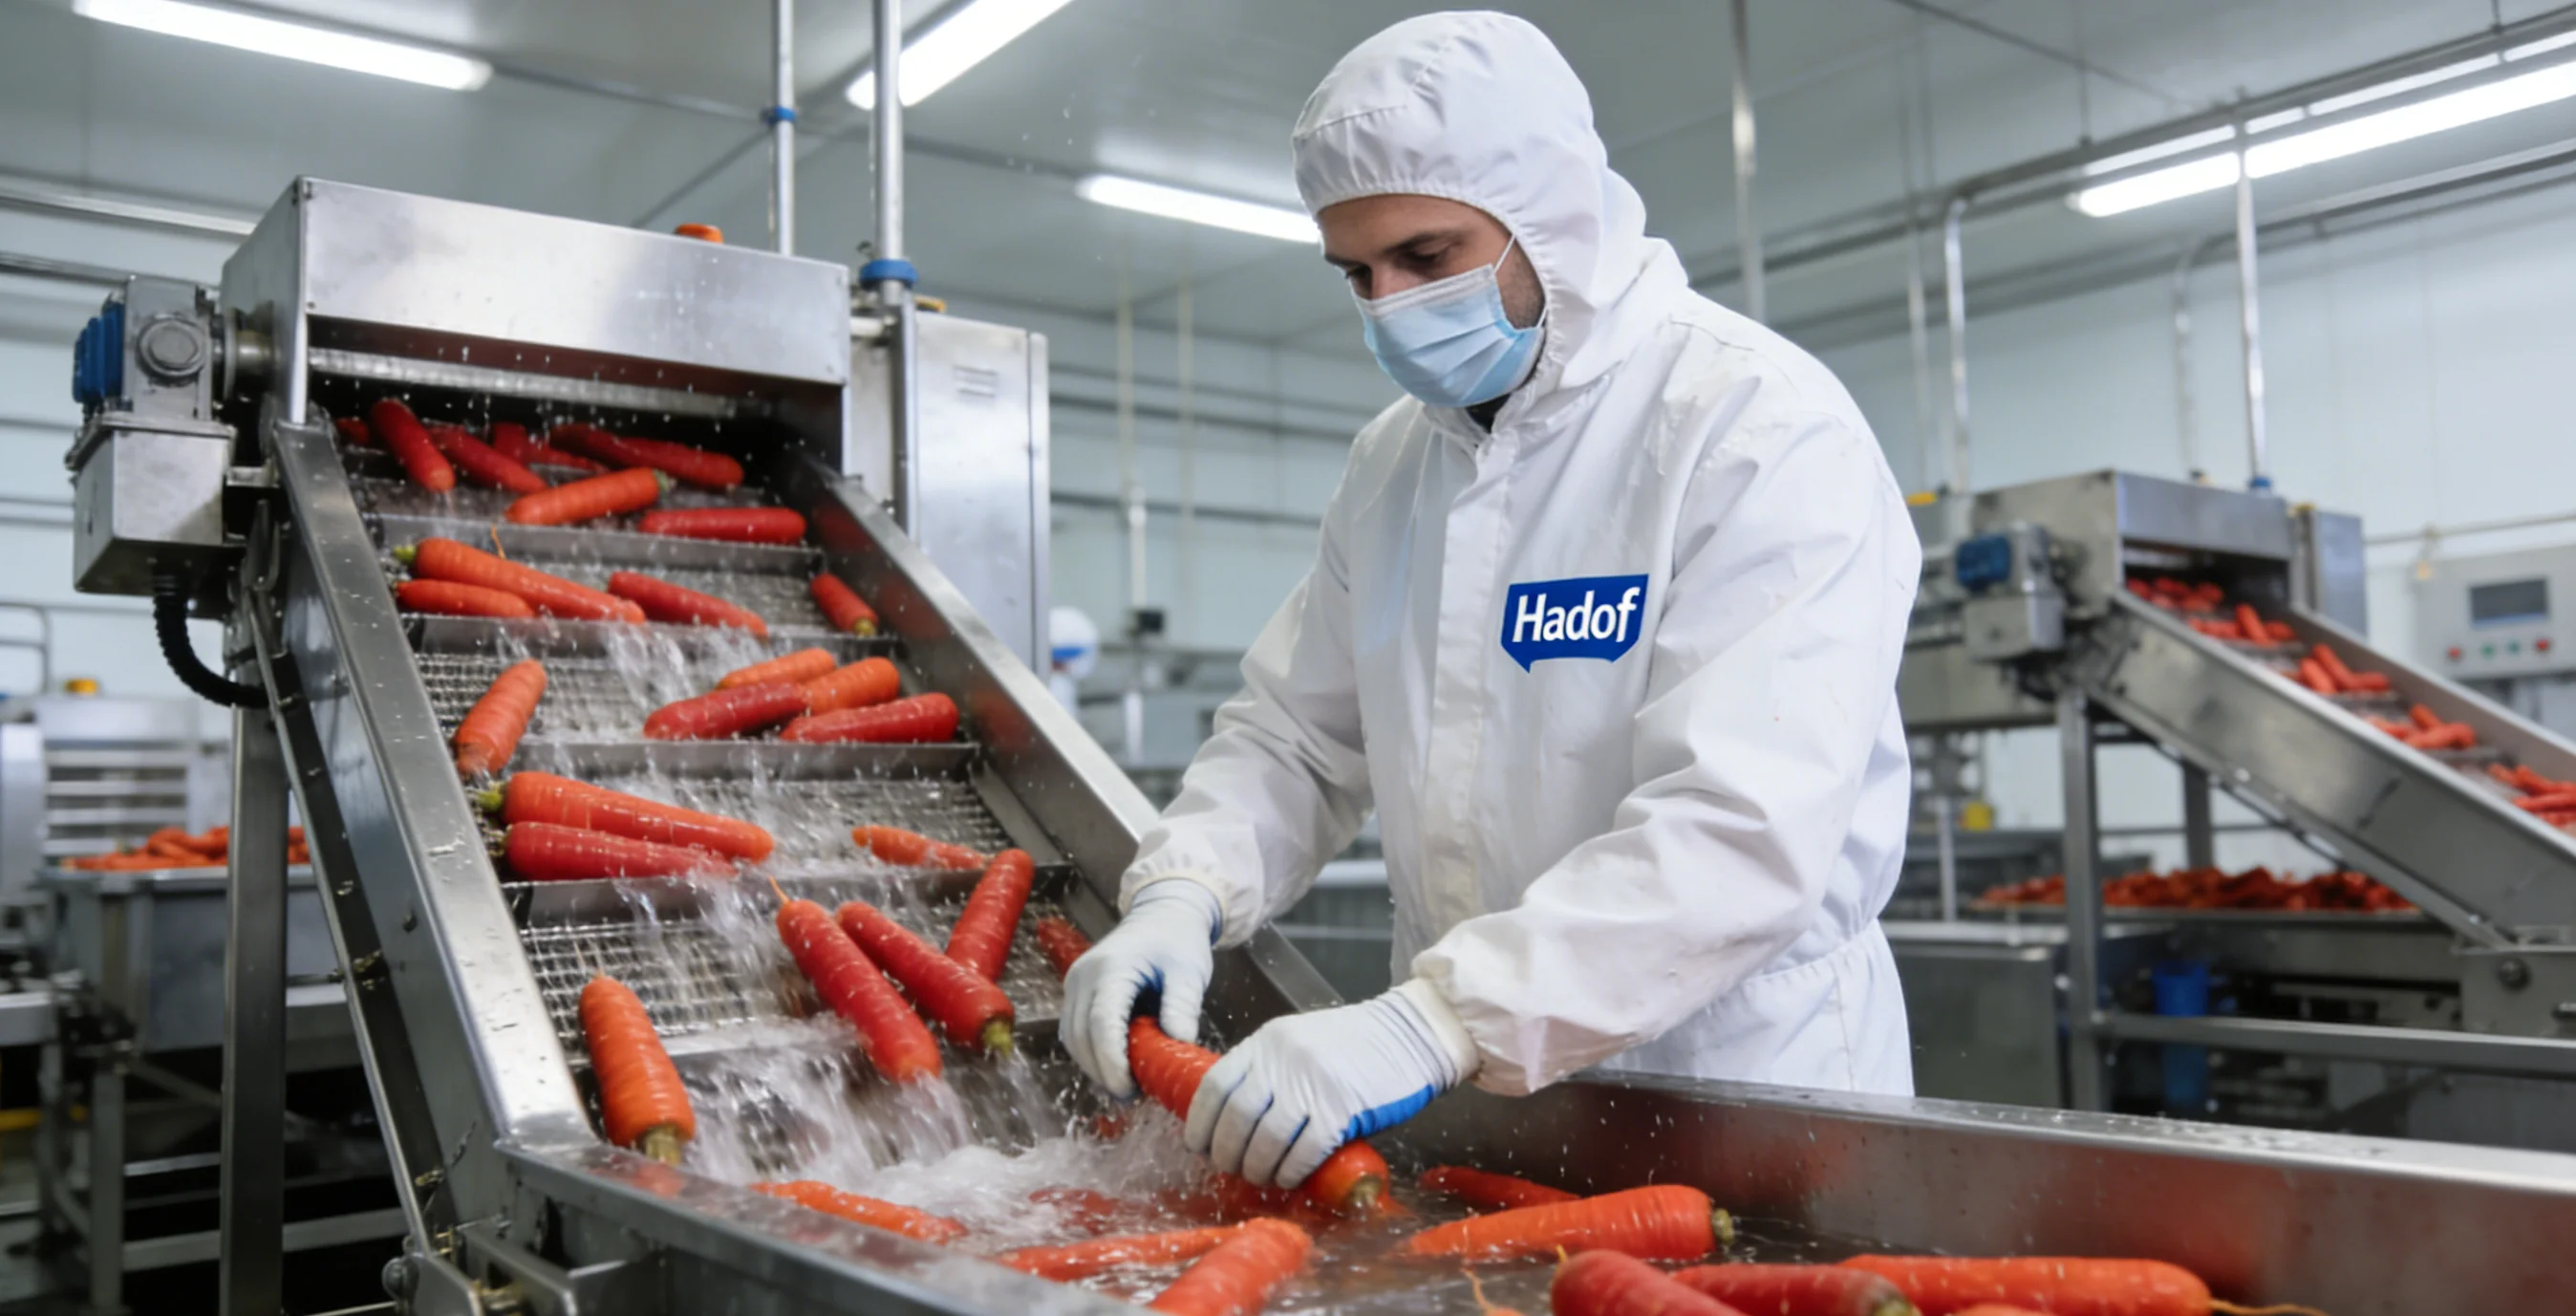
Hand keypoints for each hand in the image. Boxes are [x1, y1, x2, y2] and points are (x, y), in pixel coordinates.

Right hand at [1062, 879, 1221, 1099]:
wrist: (1161, 914)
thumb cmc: (1177, 940)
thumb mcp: (1189, 971)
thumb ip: (1182, 1006)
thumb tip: (1178, 1044)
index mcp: (1111, 967)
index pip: (1101, 1023)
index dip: (1111, 1062)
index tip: (1129, 1090)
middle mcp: (1083, 975)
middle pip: (1080, 1036)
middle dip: (1103, 1072)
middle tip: (1135, 1096)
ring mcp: (1075, 983)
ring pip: (1072, 1038)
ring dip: (1095, 1066)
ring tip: (1130, 1085)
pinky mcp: (1076, 993)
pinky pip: (1076, 1032)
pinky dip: (1092, 1054)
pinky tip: (1118, 1066)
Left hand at [1185, 979, 1479, 1188]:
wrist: (1413, 1034)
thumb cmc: (1357, 1045)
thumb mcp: (1300, 1044)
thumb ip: (1270, 1073)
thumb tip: (1237, 1125)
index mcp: (1267, 1041)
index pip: (1215, 1086)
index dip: (1200, 1123)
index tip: (1199, 1146)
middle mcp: (1283, 1059)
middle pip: (1235, 1118)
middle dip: (1227, 1153)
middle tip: (1232, 1169)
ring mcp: (1312, 1082)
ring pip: (1267, 1139)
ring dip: (1258, 1168)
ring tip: (1261, 1178)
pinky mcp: (1342, 1107)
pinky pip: (1304, 1150)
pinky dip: (1291, 1171)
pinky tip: (1290, 1178)